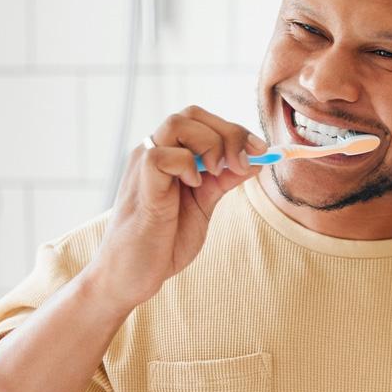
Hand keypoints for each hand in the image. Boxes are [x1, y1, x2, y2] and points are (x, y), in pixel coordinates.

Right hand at [85, 105, 268, 311]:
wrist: (131, 277)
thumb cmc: (163, 241)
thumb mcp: (203, 205)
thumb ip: (223, 181)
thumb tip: (255, 159)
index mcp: (169, 155)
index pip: (202, 121)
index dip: (235, 130)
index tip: (261, 150)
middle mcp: (154, 153)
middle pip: (191, 115)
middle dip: (229, 133)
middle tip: (243, 162)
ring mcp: (144, 167)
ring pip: (176, 124)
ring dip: (210, 144)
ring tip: (218, 173)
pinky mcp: (141, 186)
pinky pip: (161, 155)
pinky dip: (186, 165)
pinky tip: (195, 187)